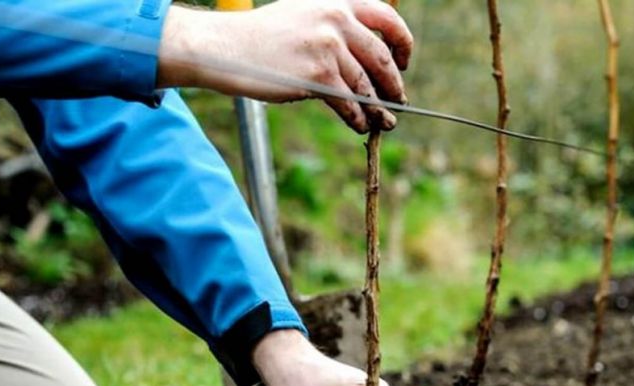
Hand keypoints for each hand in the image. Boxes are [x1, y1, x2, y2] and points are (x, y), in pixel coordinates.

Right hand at [158, 0, 413, 132]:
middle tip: (398, 99)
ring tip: (383, 122)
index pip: (387, 19)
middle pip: (381, 57)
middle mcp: (336, 19)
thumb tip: (366, 58)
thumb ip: (334, 25)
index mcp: (337, 1)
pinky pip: (349, 102)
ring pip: (366, 85)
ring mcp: (328, 47)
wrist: (228, 48)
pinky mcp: (318, 75)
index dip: (403, 42)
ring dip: (378, 108)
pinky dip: (358, 118)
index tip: (405, 61)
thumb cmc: (263, 37)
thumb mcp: (303, 14)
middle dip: (394, 83)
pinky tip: (360, 125)